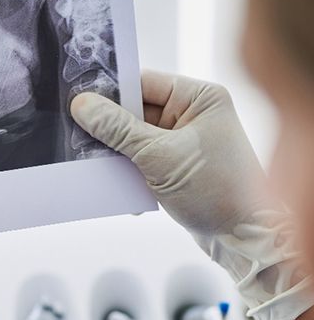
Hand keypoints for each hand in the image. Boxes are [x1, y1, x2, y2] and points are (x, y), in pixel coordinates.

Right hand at [71, 71, 313, 319]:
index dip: (109, 92)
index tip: (77, 103)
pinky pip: (141, 161)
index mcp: (199, 97)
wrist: (241, 237)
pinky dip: (127, 172)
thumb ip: (119, 130)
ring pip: (134, 139)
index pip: (143, 82)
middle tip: (79, 138)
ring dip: (116, 154)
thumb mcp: (160, 157)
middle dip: (109, 129)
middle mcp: (192, 114)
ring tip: (96, 165)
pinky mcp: (176, 167)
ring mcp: (184, 142)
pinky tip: (119, 185)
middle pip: (135, 111)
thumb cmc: (216, 191)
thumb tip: (82, 105)